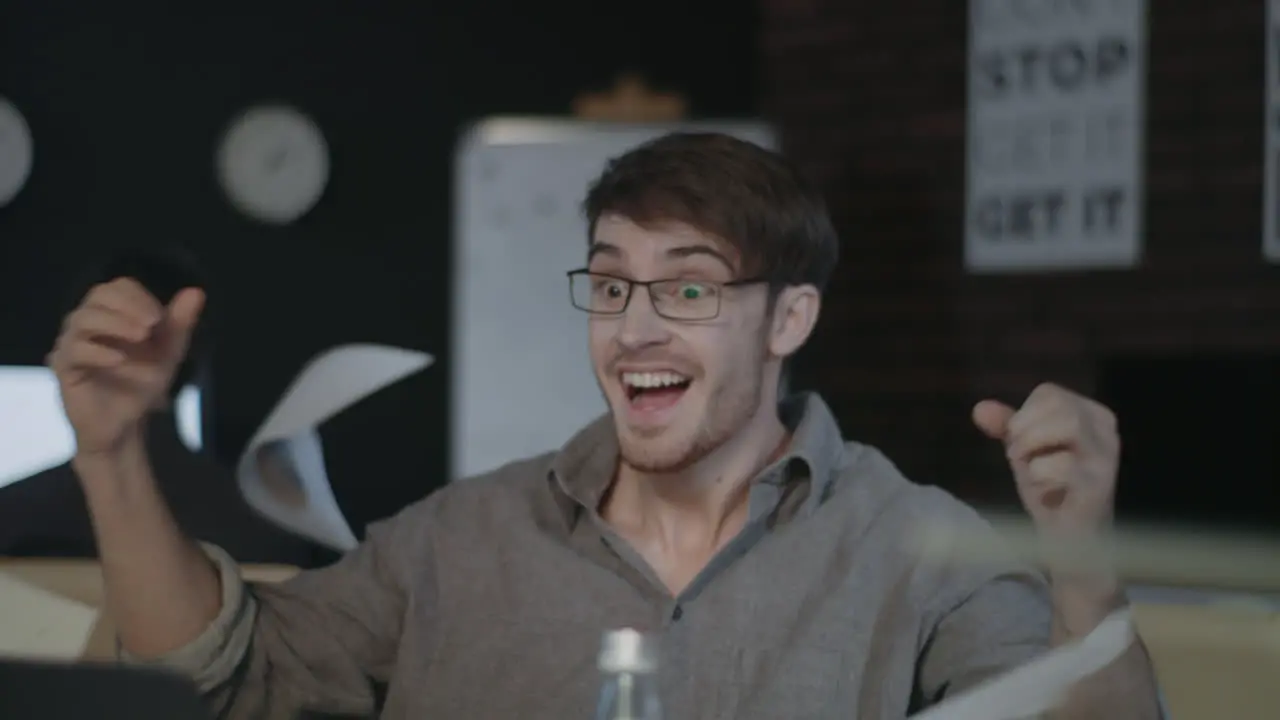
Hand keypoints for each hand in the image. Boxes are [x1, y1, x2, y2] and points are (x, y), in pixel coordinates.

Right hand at [47, 277, 203, 457]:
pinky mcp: (63, 367)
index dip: (139, 297)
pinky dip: (98, 352)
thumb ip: (180, 323)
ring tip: (141, 337)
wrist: (126, 423)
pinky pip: (73, 351)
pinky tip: (120, 360)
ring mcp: (72, 343)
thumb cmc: (142, 383)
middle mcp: (89, 322)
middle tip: (152, 325)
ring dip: (115, 323)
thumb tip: (196, 292)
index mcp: (112, 314)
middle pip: (98, 295)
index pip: (118, 287)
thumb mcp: (168, 353)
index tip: (159, 318)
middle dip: (127, 305)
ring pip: (82, 319)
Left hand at [972, 383, 1123, 606]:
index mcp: (1092, 415)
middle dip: (1025, 429)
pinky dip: (1041, 475)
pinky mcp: (1099, 486)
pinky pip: (1065, 465)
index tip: (1020, 442)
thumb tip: (980, 408)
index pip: (1049, 392)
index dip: (1023, 415)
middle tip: (1018, 456)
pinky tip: (1046, 492)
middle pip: (1059, 403)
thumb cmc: (1052, 489)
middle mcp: (1106, 430)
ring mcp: (1107, 458)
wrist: (1071, 541)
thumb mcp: (1026, 451)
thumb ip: (1006, 426)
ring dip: (1034, 446)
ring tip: (1030, 470)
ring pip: (1069, 424)